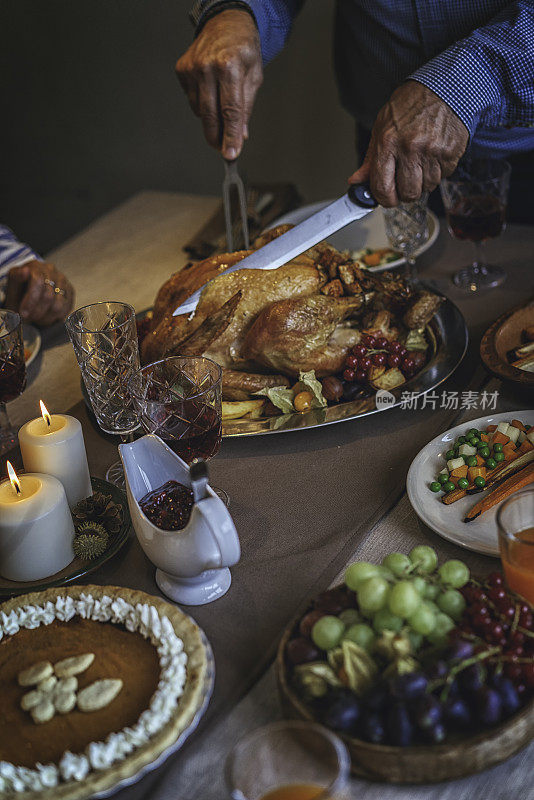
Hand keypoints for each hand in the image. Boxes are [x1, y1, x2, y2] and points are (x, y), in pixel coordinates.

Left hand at [4, 261, 74, 325]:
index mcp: (35, 266)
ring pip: (58, 305)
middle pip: (48, 296)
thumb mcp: (12, 286)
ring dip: (46, 317)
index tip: (23, 313)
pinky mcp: (70, 291)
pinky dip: (55, 317)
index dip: (31, 300)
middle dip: (37, 312)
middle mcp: (51, 271)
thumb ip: (16, 279)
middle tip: (29, 319)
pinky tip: (46, 317)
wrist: (28, 293)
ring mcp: (62, 281)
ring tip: (37, 318)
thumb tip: (25, 271)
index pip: (38, 281)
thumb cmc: (20, 292)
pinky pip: (66, 309)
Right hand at [176, 9, 261, 158]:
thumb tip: (240, 135)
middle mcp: (207, 66)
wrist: (226, 22)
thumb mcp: (254, 76)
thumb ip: (246, 108)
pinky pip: (192, 100)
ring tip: (222, 106)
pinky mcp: (182, 70)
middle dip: (217, 137)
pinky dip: (202, 104)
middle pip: (210, 115)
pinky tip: (211, 91)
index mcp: (229, 66)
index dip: (231, 136)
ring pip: (200, 111)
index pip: (230, 111)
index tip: (231, 154)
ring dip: (212, 118)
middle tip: (223, 148)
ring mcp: (192, 67)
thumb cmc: (243, 49)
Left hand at [349, 81, 468, 206]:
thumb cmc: (411, 104)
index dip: (384, 199)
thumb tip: (356, 181)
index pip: (382, 188)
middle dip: (405, 193)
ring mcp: (432, 151)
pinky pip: (442, 177)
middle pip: (407, 194)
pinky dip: (437, 172)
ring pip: (426, 188)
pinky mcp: (450, 153)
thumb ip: (370, 158)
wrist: (444, 86)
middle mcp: (410, 148)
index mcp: (388, 142)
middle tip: (405, 181)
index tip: (386, 198)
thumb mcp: (382, 126)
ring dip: (422, 181)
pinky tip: (433, 155)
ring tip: (421, 161)